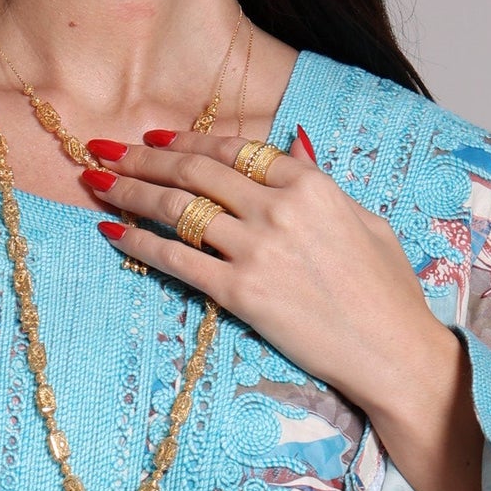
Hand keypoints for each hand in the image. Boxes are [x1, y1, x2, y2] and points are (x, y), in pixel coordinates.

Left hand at [86, 126, 484, 490]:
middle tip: (106, 150)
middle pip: (195, 172)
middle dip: (144, 158)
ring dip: (129, 192)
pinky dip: (139, 244)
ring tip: (96, 182)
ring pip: (177, 210)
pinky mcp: (241, 294)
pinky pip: (177, 261)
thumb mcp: (364, 218)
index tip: (154, 138)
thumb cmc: (388, 291)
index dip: (187, 142)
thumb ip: (321, 180)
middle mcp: (279, 209)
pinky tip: (112, 233)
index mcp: (311, 184)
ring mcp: (258, 251)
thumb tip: (293, 142)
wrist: (394, 353)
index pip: (234, 150)